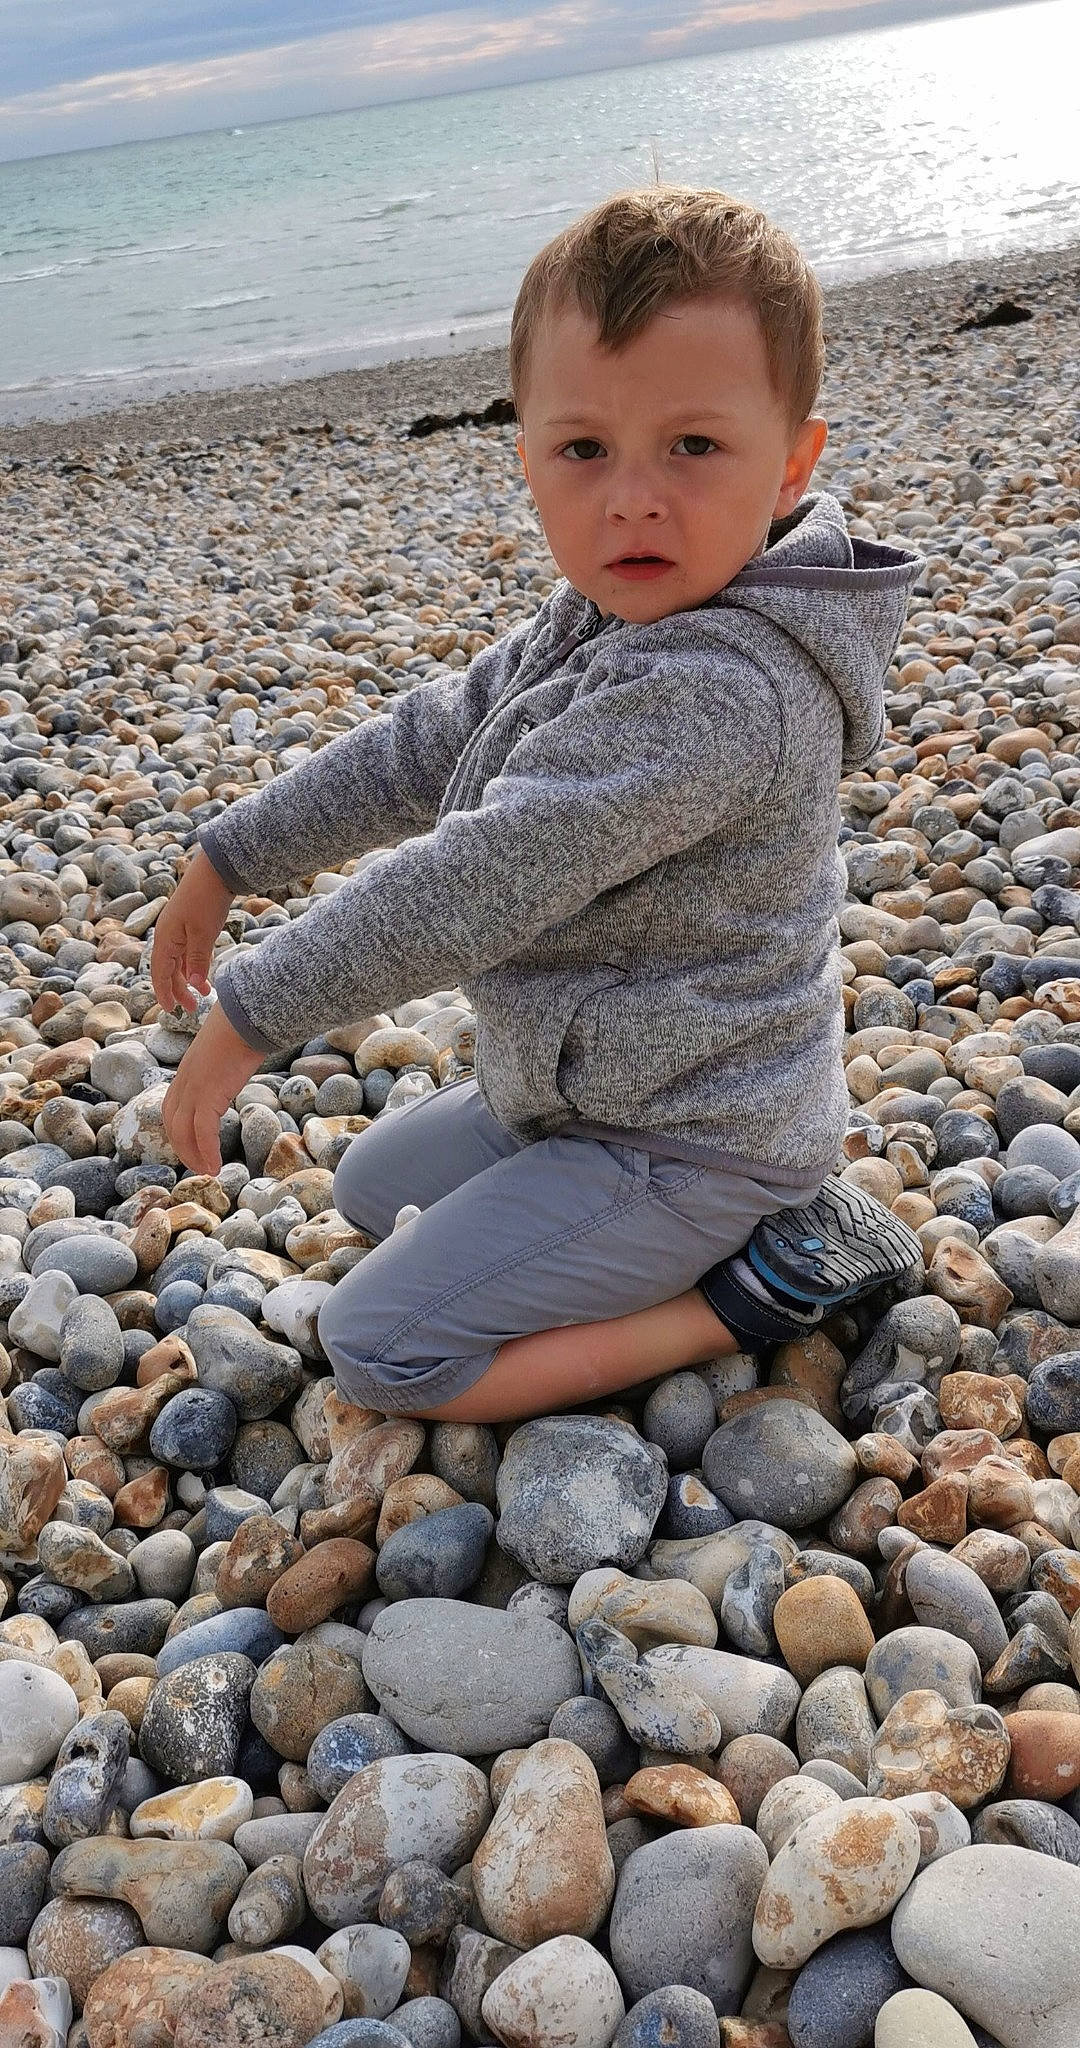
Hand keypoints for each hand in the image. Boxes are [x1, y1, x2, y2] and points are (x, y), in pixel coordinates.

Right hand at [151, 850, 234, 1015]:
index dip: (164, 993)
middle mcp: (167, 935)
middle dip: (179, 990)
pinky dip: (194, 964)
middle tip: (192, 1009)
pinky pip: (186, 951)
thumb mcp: (204, 934)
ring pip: (178, 961)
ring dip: (189, 978)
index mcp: (165, 939)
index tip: (170, 1011)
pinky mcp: (189, 925)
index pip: (159, 973)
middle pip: (168, 970)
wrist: (215, 871)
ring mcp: (177, 929)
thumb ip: (197, 960)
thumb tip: (193, 985)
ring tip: (205, 993)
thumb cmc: (206, 900)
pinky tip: (205, 973)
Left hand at [162, 1001, 263, 1173]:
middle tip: (198, 1166)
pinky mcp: (207, 1095)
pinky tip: (216, 1166)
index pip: (171, 1109)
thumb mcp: (223, 1051)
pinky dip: (207, 1152)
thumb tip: (236, 1065)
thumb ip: (221, 1064)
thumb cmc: (240, 1029)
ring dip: (193, 1156)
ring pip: (182, 1132)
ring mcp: (192, 1089)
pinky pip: (202, 1132)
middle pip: (173, 1125)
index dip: (178, 1131)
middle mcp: (183, 1083)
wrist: (243, 1018)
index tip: (190, 1146)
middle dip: (183, 1149)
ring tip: (208, 1171)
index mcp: (185, 1073)